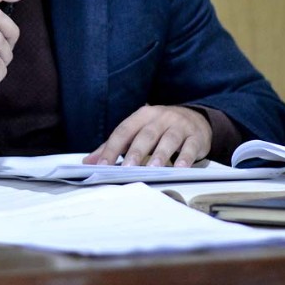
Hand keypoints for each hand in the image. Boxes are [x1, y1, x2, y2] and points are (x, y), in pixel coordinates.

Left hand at [82, 105, 211, 167]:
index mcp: (142, 115)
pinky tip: (180, 168)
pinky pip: (190, 147)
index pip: (124, 130)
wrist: (196, 118)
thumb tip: (88, 162)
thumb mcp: (138, 131)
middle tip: (127, 168)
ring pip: (169, 139)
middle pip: (146, 134)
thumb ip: (114, 146)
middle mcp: (160, 117)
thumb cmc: (160, 128)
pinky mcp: (196, 136)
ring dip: (160, 155)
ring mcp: (179, 126)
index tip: (102, 165)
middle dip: (136, 152)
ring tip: (153, 169)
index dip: (112, 148)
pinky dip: (186, 158)